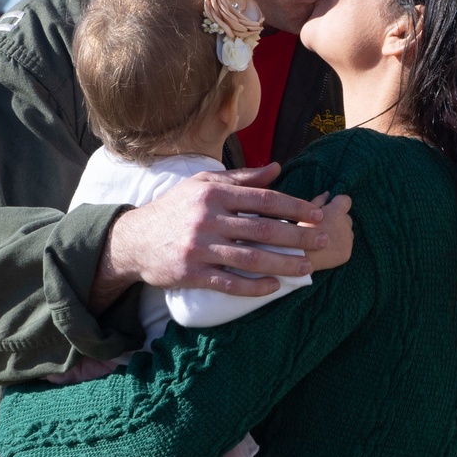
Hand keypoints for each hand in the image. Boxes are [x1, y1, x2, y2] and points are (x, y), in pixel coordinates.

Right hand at [90, 164, 342, 311]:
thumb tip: (277, 169)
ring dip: (282, 264)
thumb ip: (241, 179)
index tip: (317, 214)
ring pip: (250, 257)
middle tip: (322, 241)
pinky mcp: (192, 273)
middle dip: (297, 236)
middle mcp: (207, 218)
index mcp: (214, 194)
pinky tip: (273, 287)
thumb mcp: (203, 185)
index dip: (294, 207)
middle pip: (262, 229)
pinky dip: (253, 286)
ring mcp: (199, 247)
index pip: (263, 199)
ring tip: (306, 268)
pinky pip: (229, 282)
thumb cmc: (174, 209)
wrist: (134, 240)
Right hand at [302, 192, 352, 271]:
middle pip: (347, 218)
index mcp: (336, 212)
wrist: (296, 257)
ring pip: (347, 232)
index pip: (346, 201)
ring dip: (339, 233)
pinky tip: (326, 249)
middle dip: (338, 220)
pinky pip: (346, 246)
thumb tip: (328, 193)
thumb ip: (319, 200)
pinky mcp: (347, 253)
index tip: (331, 208)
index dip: (338, 203)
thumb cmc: (296, 231)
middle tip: (323, 227)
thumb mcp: (304, 212)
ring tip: (323, 239)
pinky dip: (339, 246)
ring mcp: (347, 240)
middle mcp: (346, 225)